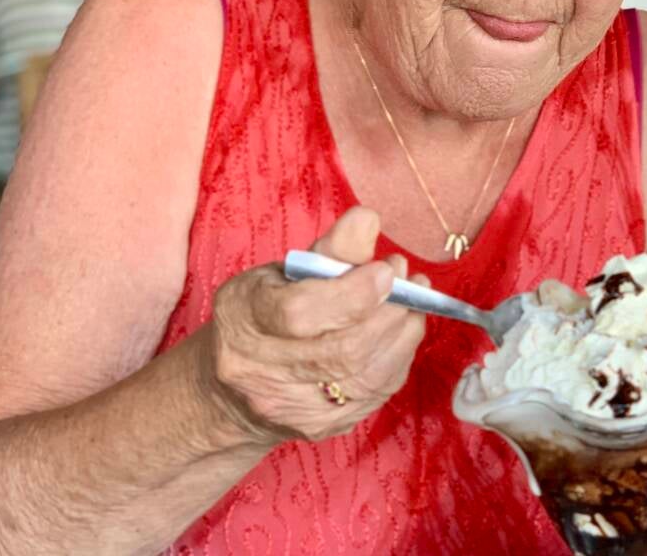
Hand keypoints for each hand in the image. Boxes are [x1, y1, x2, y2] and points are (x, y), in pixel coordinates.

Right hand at [203, 206, 426, 447]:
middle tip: (407, 280)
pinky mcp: (320, 427)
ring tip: (413, 300)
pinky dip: (398, 357)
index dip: (352, 293)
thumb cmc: (263, 314)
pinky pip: (375, 392)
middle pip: (341, 350)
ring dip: (401, 333)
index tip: (386, 269)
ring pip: (364, 375)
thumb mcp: (281, 272)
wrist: (232, 393)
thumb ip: (329, 249)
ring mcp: (291, 407)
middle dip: (387, 311)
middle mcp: (261, 371)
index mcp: (244, 318)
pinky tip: (403, 331)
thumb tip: (368, 220)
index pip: (299, 314)